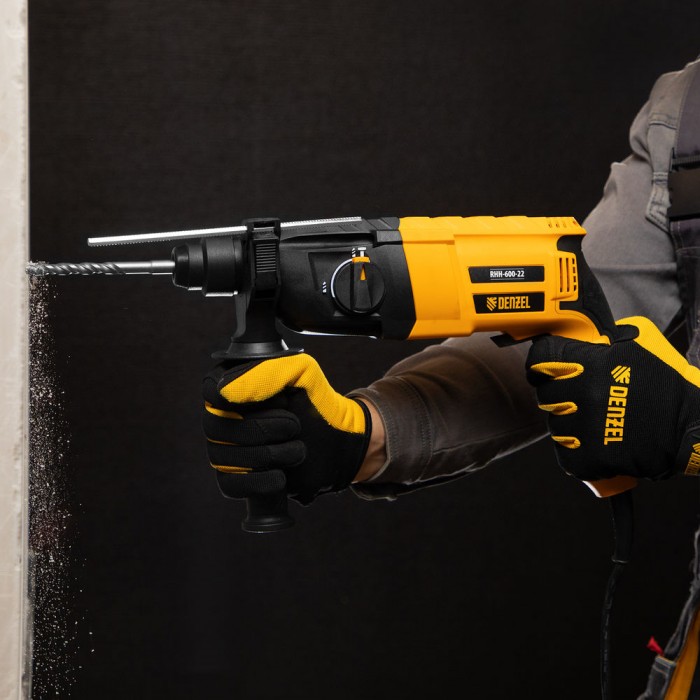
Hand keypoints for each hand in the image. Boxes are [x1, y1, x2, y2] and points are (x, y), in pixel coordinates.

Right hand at [202, 353, 371, 504]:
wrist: (338, 441)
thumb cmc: (315, 401)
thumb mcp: (301, 372)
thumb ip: (268, 371)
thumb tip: (225, 391)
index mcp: (231, 384)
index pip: (211, 390)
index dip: (244, 398)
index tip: (280, 401)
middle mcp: (220, 417)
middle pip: (216, 427)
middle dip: (263, 429)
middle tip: (295, 426)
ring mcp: (224, 449)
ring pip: (224, 458)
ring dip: (269, 455)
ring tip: (297, 449)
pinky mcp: (235, 479)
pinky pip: (230, 485)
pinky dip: (260, 482)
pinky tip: (282, 475)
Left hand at [526, 316, 699, 481]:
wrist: (694, 426)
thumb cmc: (666, 386)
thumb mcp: (636, 347)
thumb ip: (601, 343)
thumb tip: (575, 340)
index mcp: (593, 363)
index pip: (541, 357)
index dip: (540, 364)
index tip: (543, 370)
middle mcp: (587, 393)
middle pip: (545, 395)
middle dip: (559, 398)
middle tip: (579, 402)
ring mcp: (589, 426)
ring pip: (556, 428)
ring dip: (571, 428)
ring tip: (596, 425)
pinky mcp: (593, 457)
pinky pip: (567, 456)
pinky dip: (579, 456)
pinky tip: (598, 446)